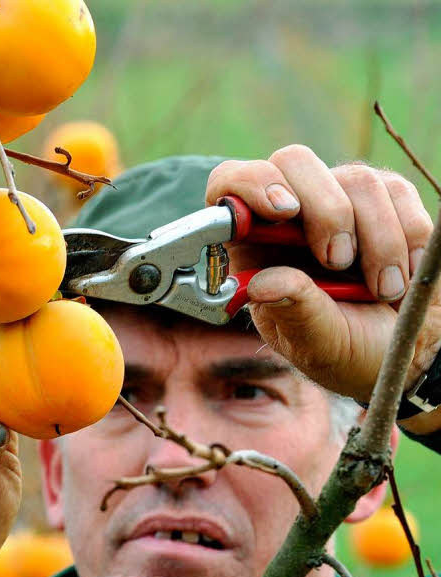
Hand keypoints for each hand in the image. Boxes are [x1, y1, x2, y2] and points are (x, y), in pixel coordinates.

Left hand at [205, 145, 440, 428]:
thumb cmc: (347, 349)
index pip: (230, 182)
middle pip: (293, 161)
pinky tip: (403, 275)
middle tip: (337, 261)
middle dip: (324, 210)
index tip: (281, 211)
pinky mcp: (388, 198)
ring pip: (357, 179)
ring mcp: (341, 197)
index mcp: (253, 241)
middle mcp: (292, 211)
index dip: (249, 183)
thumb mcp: (314, 343)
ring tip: (383, 291)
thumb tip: (263, 283)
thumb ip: (292, 311)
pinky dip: (407, 239)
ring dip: (377, 241)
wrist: (407, 353)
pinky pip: (398, 193)